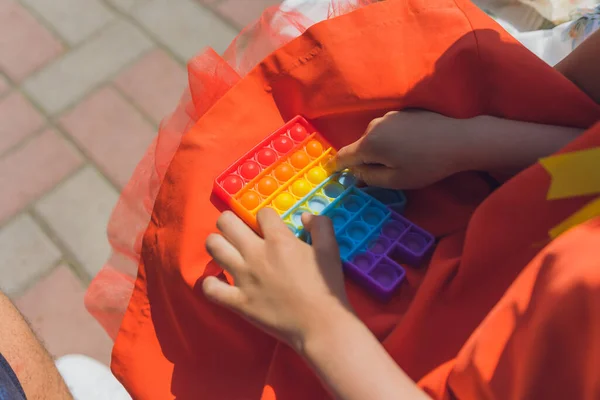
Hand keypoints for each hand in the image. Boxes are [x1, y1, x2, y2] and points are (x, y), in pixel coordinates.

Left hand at [202, 209, 351, 350]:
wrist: (320, 324)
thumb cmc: (326, 287)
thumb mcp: (330, 250)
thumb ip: (320, 226)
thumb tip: (305, 216)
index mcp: (279, 240)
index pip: (262, 213)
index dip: (266, 217)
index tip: (270, 227)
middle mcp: (256, 254)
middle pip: (226, 222)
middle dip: (231, 221)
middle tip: (239, 231)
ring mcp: (243, 277)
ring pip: (213, 247)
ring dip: (217, 244)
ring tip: (227, 250)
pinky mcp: (237, 300)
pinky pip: (210, 287)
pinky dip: (211, 283)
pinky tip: (220, 282)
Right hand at [333, 110, 468, 188]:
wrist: (459, 140)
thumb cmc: (427, 165)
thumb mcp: (396, 180)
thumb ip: (370, 177)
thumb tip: (356, 172)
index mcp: (369, 143)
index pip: (343, 155)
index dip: (337, 166)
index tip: (334, 173)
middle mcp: (374, 125)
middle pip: (361, 146)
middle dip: (366, 159)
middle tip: (384, 173)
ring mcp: (390, 116)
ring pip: (376, 137)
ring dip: (381, 148)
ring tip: (402, 160)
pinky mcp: (404, 112)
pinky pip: (389, 129)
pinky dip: (393, 139)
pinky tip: (412, 147)